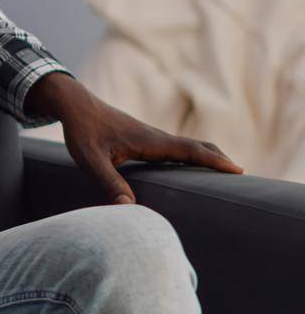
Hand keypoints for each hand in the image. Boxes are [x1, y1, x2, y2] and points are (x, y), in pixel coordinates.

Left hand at [27, 71, 242, 202]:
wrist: (74, 105)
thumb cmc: (81, 131)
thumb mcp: (90, 159)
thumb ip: (108, 182)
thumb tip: (129, 208)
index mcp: (149, 141)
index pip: (189, 151)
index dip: (213, 161)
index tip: (237, 170)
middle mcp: (156, 137)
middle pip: (196, 146)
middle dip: (218, 159)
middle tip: (240, 176)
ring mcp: (151, 137)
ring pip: (187, 146)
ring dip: (207, 156)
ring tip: (223, 174)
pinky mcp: (144, 138)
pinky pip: (175, 147)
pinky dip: (191, 154)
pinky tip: (190, 166)